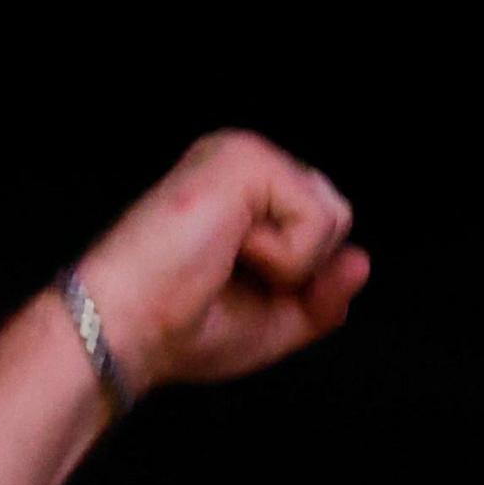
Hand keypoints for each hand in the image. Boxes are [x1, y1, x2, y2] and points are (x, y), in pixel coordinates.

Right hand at [73, 129, 368, 392]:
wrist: (122, 330)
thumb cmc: (173, 329)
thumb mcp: (271, 323)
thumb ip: (323, 297)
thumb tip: (361, 261)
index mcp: (243, 192)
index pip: (322, 228)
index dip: (302, 279)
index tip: (233, 295)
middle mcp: (243, 162)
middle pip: (337, 217)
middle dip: (301, 271)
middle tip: (230, 281)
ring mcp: (243, 154)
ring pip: (334, 216)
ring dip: (290, 265)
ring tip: (225, 264)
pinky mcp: (245, 160)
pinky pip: (317, 220)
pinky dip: (283, 258)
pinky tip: (227, 253)